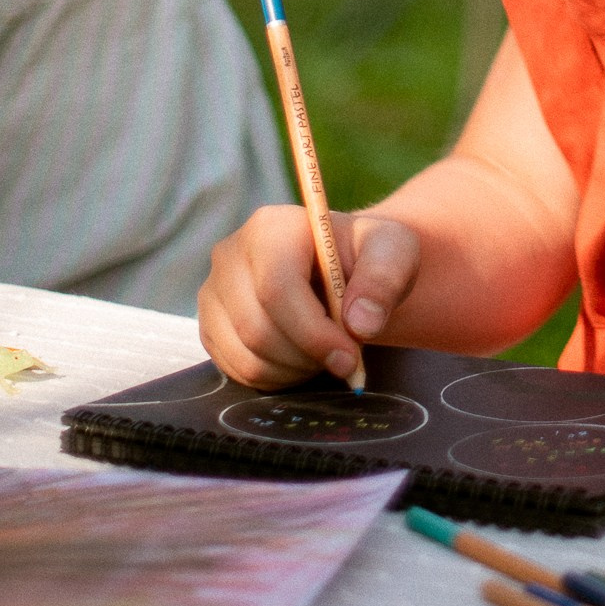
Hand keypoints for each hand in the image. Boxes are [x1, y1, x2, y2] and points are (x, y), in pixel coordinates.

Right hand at [198, 204, 420, 388]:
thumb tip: (360, 324)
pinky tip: (302, 359)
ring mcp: (213, 293)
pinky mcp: (211, 327)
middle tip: (344, 359)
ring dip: (294, 370)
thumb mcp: (393, 253)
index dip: (313, 332)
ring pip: (246, 355)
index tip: (350, 357)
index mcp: (271, 227)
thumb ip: (384, 280)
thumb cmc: (367, 257)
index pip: (277, 288)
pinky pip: (237, 370)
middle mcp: (230, 256)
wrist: (343, 269)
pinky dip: (276, 378)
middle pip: (257, 327)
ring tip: (325, 353)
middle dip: (307, 355)